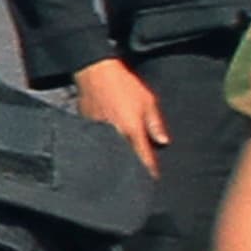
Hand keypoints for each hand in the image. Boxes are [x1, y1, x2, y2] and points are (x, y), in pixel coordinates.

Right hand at [72, 58, 167, 177]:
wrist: (95, 72)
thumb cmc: (123, 84)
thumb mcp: (147, 100)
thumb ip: (155, 123)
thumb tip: (163, 141)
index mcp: (132, 130)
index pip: (143, 157)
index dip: (150, 169)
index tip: (154, 178)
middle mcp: (116, 136)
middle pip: (126, 159)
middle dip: (133, 167)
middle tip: (139, 174)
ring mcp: (99, 134)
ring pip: (112, 152)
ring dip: (118, 158)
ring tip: (122, 165)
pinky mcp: (88, 128)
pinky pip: (99, 143)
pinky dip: (105, 146)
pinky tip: (108, 146)